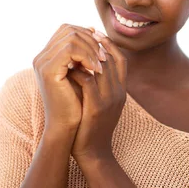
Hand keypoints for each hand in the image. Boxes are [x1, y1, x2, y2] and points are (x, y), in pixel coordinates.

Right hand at [32, 24, 105, 132]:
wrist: (67, 127)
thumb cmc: (77, 104)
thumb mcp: (82, 73)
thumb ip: (84, 54)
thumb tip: (96, 32)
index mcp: (48, 57)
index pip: (67, 30)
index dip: (86, 34)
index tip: (102, 47)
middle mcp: (42, 57)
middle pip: (69, 29)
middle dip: (91, 40)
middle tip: (104, 56)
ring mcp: (42, 62)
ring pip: (71, 37)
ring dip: (91, 48)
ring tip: (101, 64)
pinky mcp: (48, 70)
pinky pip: (70, 50)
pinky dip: (87, 56)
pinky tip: (95, 69)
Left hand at [67, 29, 126, 161]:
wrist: (93, 154)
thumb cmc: (92, 127)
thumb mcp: (100, 103)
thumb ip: (99, 85)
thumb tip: (87, 64)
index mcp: (121, 91)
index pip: (120, 59)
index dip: (108, 44)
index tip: (94, 33)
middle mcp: (119, 93)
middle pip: (111, 59)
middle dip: (95, 44)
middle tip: (80, 34)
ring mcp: (110, 100)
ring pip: (101, 67)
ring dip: (85, 55)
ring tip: (71, 48)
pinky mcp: (97, 109)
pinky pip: (88, 82)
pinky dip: (78, 72)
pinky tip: (67, 68)